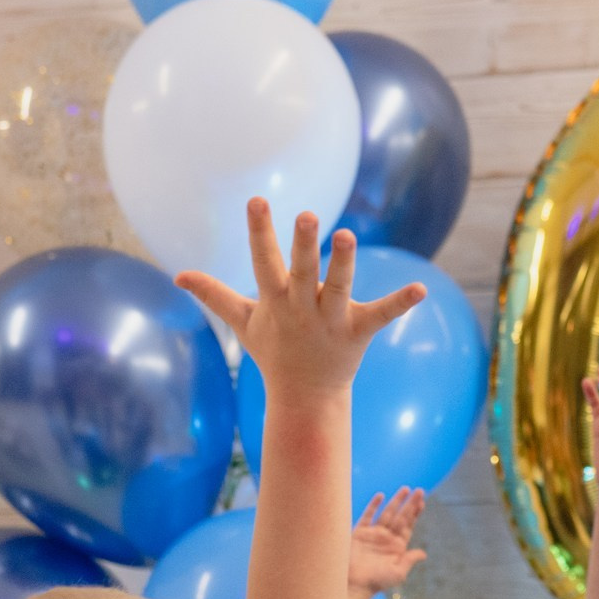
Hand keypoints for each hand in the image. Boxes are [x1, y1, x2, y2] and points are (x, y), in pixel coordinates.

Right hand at [177, 200, 422, 401]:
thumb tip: (178, 276)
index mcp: (275, 299)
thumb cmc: (274, 352)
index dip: (260, 231)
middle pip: (303, 271)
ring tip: (347, 236)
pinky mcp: (358, 332)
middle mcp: (302, 307)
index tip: (257, 201)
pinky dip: (400, 303)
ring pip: (338, 287)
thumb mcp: (242, 322)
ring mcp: (330, 320)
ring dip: (343, 263)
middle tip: (307, 215)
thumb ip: (213, 295)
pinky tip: (421, 289)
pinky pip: (381, 315)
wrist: (303, 397)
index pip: (264, 260)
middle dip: (304, 245)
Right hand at [349, 488, 428, 595]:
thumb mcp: (397, 573)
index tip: (422, 502)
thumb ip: (409, 560)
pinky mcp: (359, 533)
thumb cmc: (376, 582)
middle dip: (410, 503)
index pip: (409, 526)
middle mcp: (386, 538)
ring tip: (406, 489)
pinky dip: (374, 506)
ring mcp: (373, 534)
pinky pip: (367, 516)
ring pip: (387, 513)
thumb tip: (423, 554)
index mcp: (397, 547)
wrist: (354, 584)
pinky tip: (381, 495)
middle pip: (401, 516)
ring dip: (396, 501)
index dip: (415, 514)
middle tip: (420, 490)